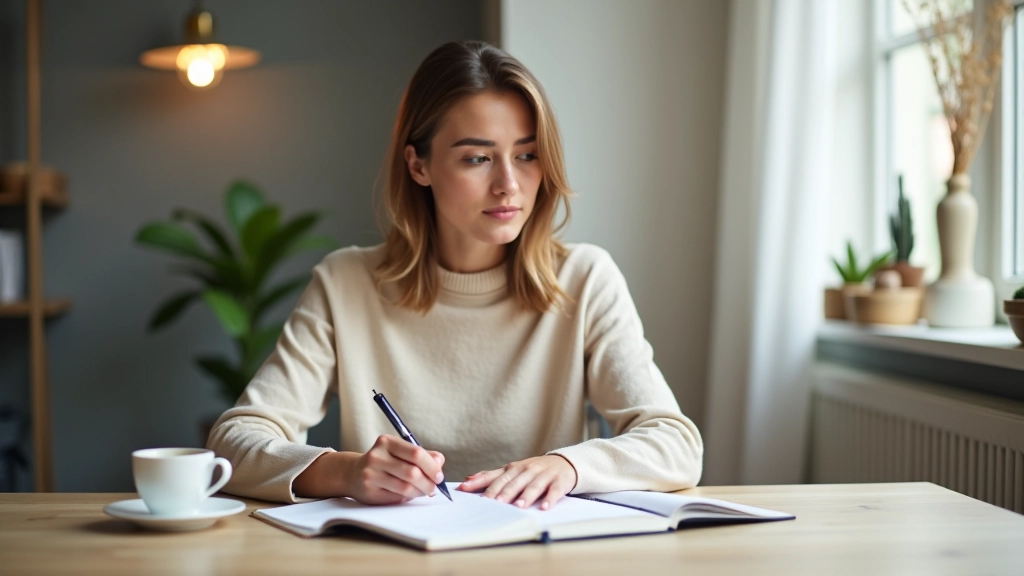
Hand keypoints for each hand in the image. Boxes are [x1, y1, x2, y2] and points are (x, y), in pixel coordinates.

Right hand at [346, 435, 445, 504]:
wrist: (353, 474)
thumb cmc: (384, 462)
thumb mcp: (401, 452)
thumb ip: (423, 455)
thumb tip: (439, 463)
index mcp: (387, 442)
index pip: (416, 453)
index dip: (432, 467)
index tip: (439, 476)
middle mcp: (377, 456)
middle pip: (412, 472)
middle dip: (428, 483)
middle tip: (434, 487)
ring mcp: (371, 474)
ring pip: (405, 487)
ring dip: (420, 492)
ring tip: (424, 491)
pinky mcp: (369, 491)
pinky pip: (396, 497)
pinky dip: (408, 497)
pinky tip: (409, 494)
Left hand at [457, 455, 576, 509]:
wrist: (564, 463)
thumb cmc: (533, 470)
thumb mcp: (512, 470)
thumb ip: (491, 476)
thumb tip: (467, 480)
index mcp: (514, 468)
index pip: (496, 477)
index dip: (482, 483)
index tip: (467, 489)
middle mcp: (527, 470)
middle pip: (514, 482)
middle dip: (504, 492)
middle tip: (495, 502)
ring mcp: (544, 475)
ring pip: (533, 485)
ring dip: (526, 495)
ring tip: (518, 505)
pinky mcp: (559, 481)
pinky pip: (554, 490)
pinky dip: (549, 499)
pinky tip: (544, 507)